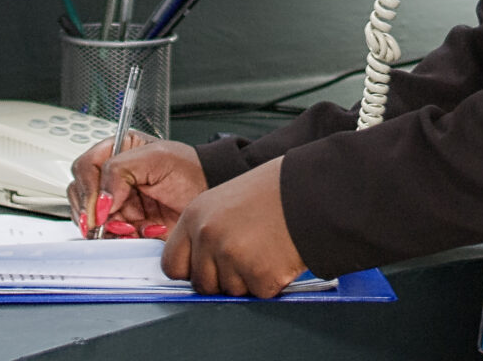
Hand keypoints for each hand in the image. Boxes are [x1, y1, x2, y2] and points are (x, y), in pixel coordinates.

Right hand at [69, 136, 206, 236]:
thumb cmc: (190, 171)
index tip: (101, 208)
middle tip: (111, 223)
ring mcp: (116, 201)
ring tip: (132, 227)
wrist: (210, 195)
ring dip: (108, 228)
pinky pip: (108, 234)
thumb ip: (120, 171)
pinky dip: (120, 238)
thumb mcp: (156, 158)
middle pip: (80, 194)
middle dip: (94, 212)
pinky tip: (139, 232)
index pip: (85, 167)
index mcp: (115, 150)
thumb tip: (99, 200)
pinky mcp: (124, 223)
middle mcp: (111, 176)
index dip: (89, 189)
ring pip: (90, 218)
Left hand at [163, 156, 305, 296]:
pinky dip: (271, 282)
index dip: (189, 270)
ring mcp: (232, 258)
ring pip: (231, 291)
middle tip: (245, 256)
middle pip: (201, 284)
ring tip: (265, 248)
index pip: (172, 264)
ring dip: (248, 279)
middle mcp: (208, 237)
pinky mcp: (259, 275)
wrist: (311, 190)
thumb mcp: (225, 202)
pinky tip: (279, 255)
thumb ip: (206, 231)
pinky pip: (258, 292)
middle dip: (222, 279)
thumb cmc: (273, 192)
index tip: (203, 269)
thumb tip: (198, 264)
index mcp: (195, 216)